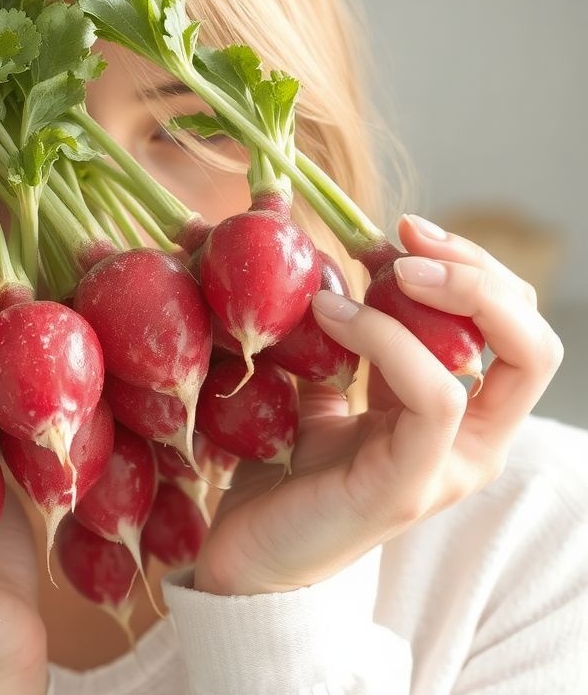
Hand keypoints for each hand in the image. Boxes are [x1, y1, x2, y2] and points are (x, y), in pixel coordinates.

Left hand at [194, 213, 564, 596]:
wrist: (246, 551)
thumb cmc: (282, 469)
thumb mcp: (317, 384)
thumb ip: (335, 331)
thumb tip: (314, 251)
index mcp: (456, 412)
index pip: (511, 325)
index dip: (471, 265)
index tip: (401, 228)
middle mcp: (470, 440)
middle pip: (533, 338)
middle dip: (480, 271)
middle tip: (407, 239)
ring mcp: (448, 466)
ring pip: (506, 362)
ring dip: (444, 294)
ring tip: (376, 269)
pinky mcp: (409, 485)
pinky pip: (434, 397)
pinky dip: (387, 338)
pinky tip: (328, 313)